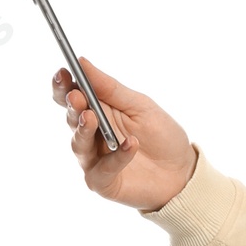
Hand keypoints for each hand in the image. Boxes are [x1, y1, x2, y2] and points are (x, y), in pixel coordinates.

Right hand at [51, 55, 197, 213]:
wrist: (182, 171)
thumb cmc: (160, 135)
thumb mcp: (139, 105)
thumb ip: (110, 88)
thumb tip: (82, 62)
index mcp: (96, 111)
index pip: (70, 96)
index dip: (63, 86)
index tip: (63, 73)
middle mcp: (90, 135)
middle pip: (71, 118)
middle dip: (72, 106)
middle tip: (76, 97)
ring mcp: (94, 160)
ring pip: (79, 144)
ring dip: (84, 129)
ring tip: (91, 117)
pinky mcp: (103, 182)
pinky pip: (103, 169)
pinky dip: (117, 157)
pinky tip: (131, 144)